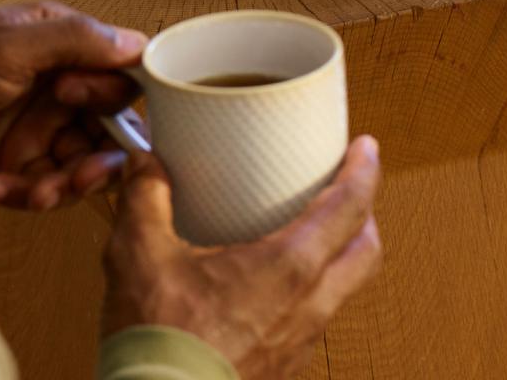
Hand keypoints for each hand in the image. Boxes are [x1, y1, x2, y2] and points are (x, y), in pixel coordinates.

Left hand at [0, 2, 144, 209]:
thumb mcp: (3, 46)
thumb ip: (72, 42)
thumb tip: (138, 43)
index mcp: (55, 41)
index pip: (117, 71)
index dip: (109, 95)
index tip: (73, 103)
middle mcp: (52, 83)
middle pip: (108, 128)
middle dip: (97, 156)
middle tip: (76, 174)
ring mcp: (33, 126)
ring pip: (81, 165)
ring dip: (64, 184)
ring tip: (35, 192)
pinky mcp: (13, 164)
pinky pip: (44, 188)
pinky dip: (27, 194)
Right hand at [102, 136, 382, 378]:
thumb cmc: (160, 344)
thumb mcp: (141, 253)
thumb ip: (146, 197)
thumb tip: (146, 164)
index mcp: (285, 269)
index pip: (348, 209)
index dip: (363, 172)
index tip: (365, 148)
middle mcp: (306, 306)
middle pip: (365, 251)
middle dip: (365, 214)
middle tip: (349, 187)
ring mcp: (299, 340)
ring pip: (344, 287)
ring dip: (340, 253)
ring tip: (311, 230)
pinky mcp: (282, 364)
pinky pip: (314, 316)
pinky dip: (310, 286)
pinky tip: (271, 281)